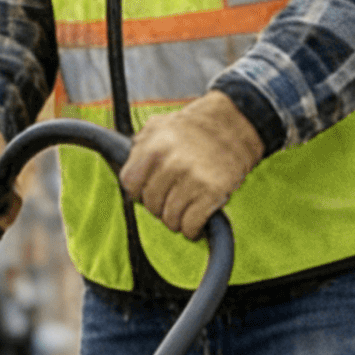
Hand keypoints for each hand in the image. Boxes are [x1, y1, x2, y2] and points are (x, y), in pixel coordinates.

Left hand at [120, 91, 263, 239]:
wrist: (234, 125)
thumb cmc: (193, 129)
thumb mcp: (159, 126)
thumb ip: (138, 146)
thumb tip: (120, 164)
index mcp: (154, 148)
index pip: (130, 184)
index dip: (138, 190)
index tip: (148, 188)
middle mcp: (171, 164)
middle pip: (151, 205)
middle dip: (159, 204)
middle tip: (172, 196)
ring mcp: (193, 180)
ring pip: (170, 219)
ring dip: (176, 219)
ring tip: (185, 206)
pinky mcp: (213, 194)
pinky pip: (191, 226)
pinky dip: (192, 229)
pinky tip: (196, 220)